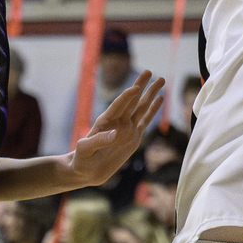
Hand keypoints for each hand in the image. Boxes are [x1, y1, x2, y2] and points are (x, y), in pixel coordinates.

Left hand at [66, 71, 167, 189]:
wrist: (87, 171)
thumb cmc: (82, 159)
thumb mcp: (85, 150)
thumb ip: (98, 140)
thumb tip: (116, 133)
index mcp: (105, 121)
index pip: (118, 106)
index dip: (126, 97)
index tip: (135, 88)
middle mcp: (118, 121)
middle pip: (132, 100)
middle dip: (141, 86)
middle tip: (149, 71)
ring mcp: (127, 128)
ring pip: (141, 107)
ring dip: (150, 93)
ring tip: (160, 79)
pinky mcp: (134, 137)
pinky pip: (146, 121)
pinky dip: (153, 110)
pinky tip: (159, 98)